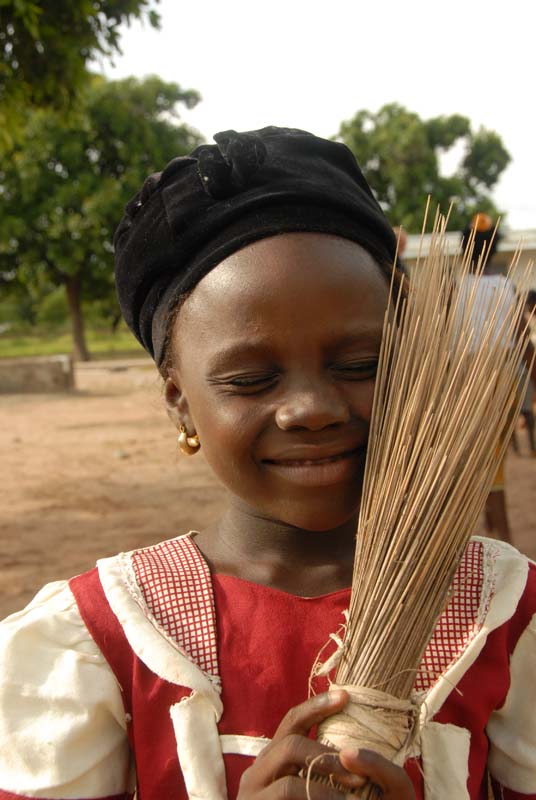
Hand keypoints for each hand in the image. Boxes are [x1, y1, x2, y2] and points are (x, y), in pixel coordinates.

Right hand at [237, 690, 415, 798]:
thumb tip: (348, 750)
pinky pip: (287, 796)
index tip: (345, 696)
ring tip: (353, 797)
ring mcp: (252, 793)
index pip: (291, 722)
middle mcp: (256, 772)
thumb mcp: (298, 787)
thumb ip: (310, 768)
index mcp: (269, 760)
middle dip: (328, 755)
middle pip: (290, 744)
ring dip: (326, 787)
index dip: (317, 706)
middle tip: (359, 775)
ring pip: (289, 779)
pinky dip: (316, 798)